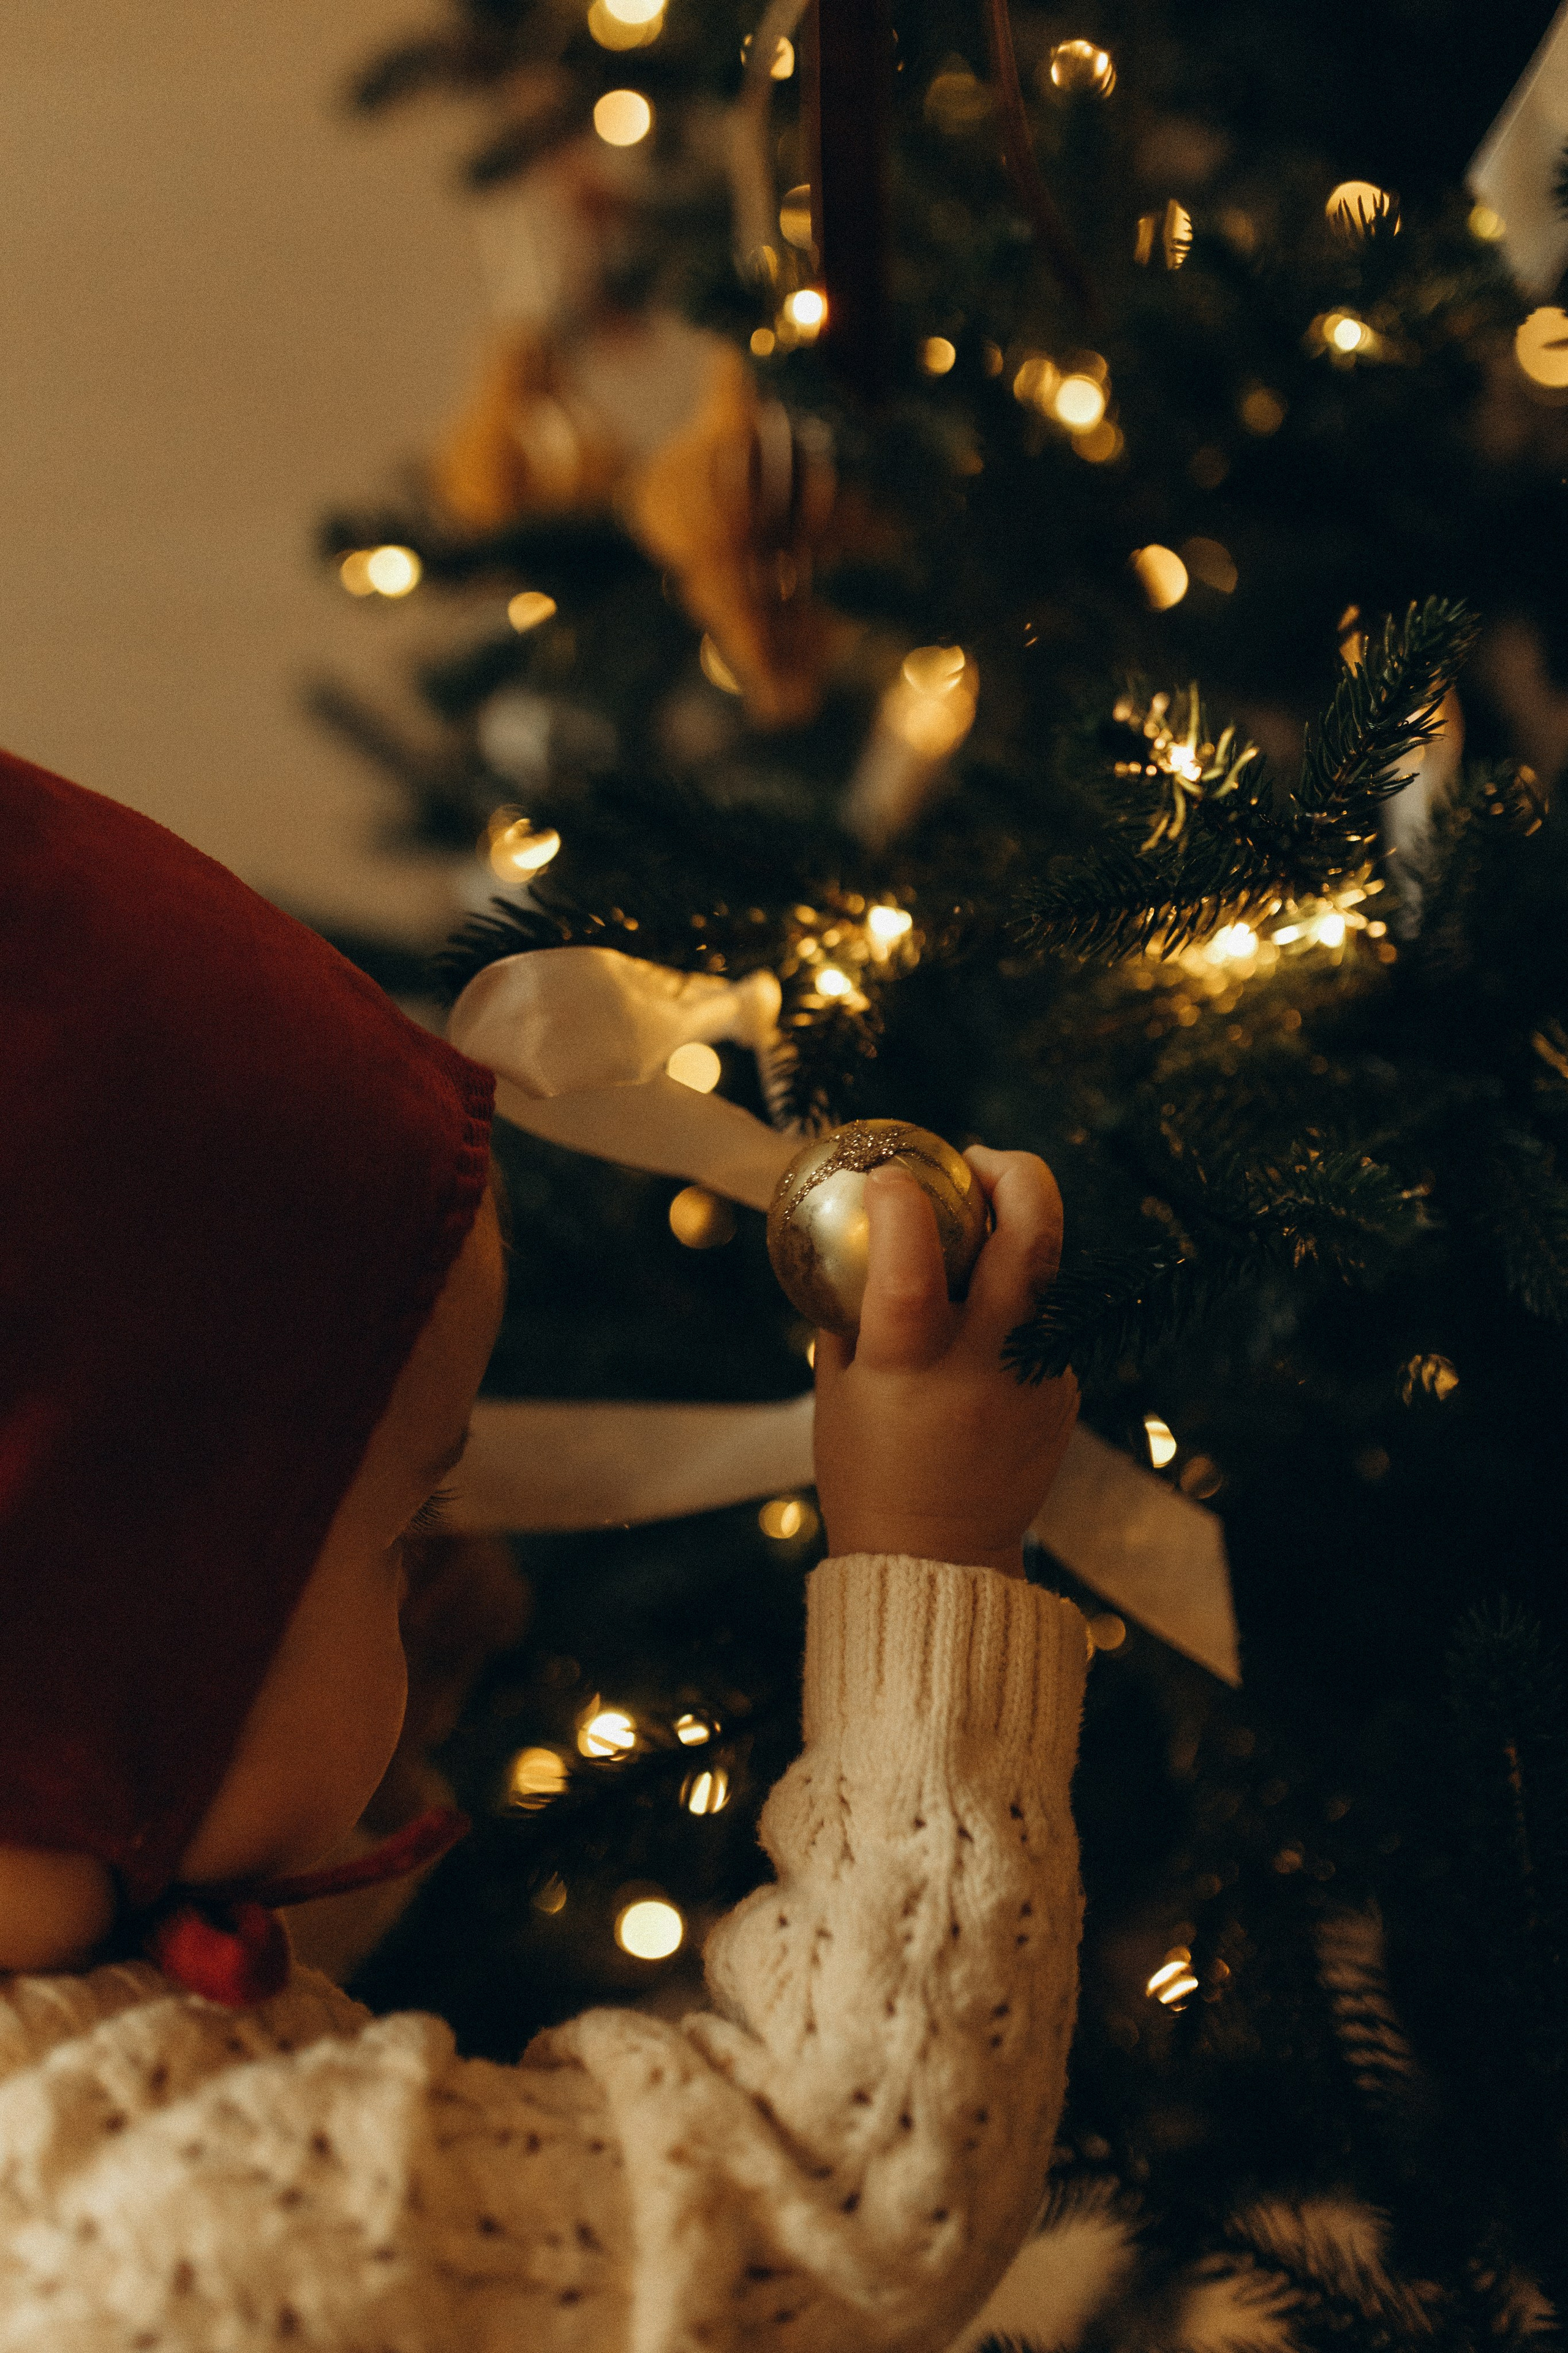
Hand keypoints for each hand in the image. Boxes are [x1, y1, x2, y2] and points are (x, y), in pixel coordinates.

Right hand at [813, 1147, 1078, 1578]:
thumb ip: (850, 1313)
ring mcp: (1036, 1382)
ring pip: (1050, 1275)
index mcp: (912, 1369)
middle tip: (978, 1162)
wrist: (939, 1564)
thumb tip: (856, 1235)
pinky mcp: (1065, 1396)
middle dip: (1014, 1175)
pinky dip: (1018, 1305)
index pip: (912, 1262)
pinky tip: (985, 1324)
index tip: (888, 1174)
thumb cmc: (867, 1475)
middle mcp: (985, 1369)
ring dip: (1019, 1236)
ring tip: (981, 1230)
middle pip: (1032, 1240)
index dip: (902, 1202)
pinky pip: (1048, 1325)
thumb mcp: (836, 1391)